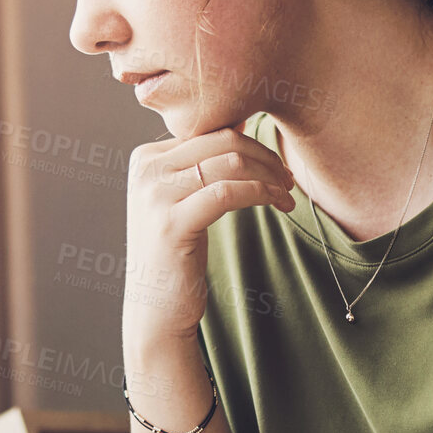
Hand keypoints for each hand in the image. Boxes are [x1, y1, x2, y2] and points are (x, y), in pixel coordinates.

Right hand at [123, 127, 294, 346]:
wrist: (154, 309)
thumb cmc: (174, 255)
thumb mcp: (180, 200)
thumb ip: (199, 164)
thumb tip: (238, 123)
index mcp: (145, 158)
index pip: (209, 131)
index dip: (250, 142)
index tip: (276, 165)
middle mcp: (145, 170)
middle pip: (222, 140)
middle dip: (265, 155)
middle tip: (287, 177)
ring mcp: (155, 195)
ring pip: (230, 162)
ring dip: (270, 175)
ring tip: (287, 194)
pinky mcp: (172, 222)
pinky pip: (229, 192)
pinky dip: (262, 193)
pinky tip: (279, 203)